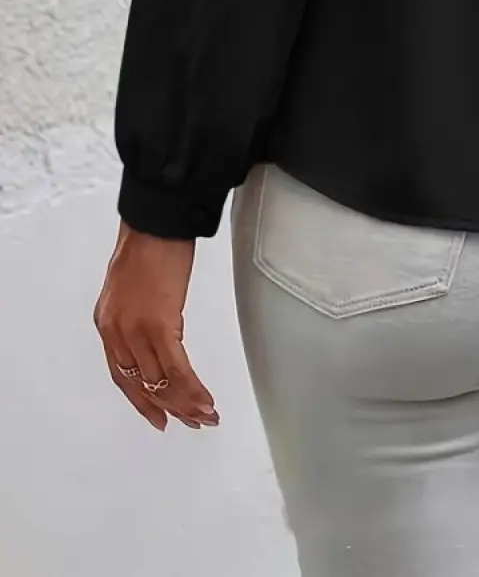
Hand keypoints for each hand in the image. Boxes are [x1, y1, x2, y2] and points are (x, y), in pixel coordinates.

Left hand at [94, 220, 218, 431]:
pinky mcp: (160, 324)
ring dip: (186, 402)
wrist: (154, 223)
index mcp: (107, 324)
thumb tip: (157, 330)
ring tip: (205, 415)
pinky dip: (192, 387)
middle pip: (142, 384)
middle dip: (170, 406)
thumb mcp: (130, 285)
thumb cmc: (147, 244)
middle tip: (191, 421)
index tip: (159, 416)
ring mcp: (136, 330)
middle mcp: (116, 332)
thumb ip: (137, 313)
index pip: (122, 375)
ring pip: (160, 381)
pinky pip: (176, 367)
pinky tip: (205, 399)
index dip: (142, 400)